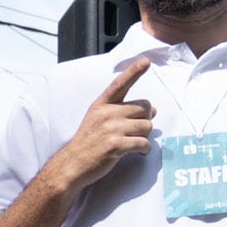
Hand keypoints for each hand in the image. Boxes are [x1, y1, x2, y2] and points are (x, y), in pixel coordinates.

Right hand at [55, 56, 155, 190]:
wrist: (72, 165)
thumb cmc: (87, 143)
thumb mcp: (97, 120)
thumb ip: (122, 112)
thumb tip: (154, 110)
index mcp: (101, 105)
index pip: (119, 85)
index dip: (134, 72)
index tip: (145, 61)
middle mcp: (107, 114)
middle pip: (145, 108)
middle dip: (145, 119)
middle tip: (136, 130)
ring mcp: (111, 130)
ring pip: (147, 126)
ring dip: (145, 136)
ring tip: (133, 143)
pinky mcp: (116, 145)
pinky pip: (143, 143)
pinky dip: (144, 149)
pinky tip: (138, 152)